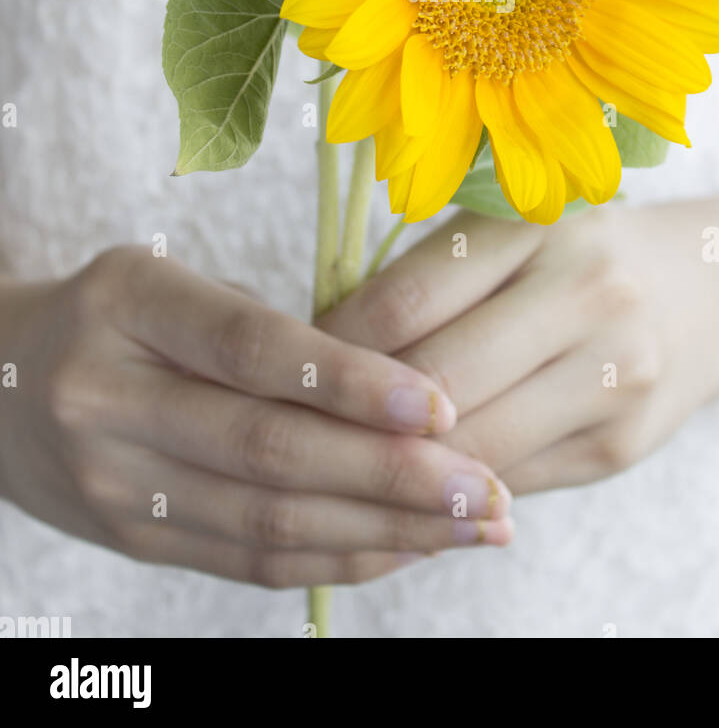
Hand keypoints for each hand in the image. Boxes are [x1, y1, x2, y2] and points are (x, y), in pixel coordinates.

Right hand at [0, 247, 512, 586]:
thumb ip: (268, 330)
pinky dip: (337, 557)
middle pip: (267, 451)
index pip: (251, 349)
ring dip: (383, 530)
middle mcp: (107, 397)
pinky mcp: (129, 540)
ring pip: (266, 521)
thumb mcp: (171, 282)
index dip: (352, 382)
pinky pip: (247, 561)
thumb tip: (406, 387)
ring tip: (473, 525)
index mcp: (128, 304)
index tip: (443, 405)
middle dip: (392, 477)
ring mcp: (112, 483)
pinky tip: (406, 547)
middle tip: (488, 489)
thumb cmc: (120, 316)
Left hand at [319, 206, 718, 492]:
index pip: (408, 298)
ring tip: (342, 465)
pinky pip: (511, 481)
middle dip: (359, 416)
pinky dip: (453, 492)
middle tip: (300, 427)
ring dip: (401, 466)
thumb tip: (320, 352)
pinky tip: (412, 490)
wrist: (707, 295)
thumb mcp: (511, 234)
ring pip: (474, 446)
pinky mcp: (620, 443)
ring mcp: (614, 372)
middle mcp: (587, 289)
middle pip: (438, 380)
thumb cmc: (572, 256)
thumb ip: (432, 281)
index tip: (291, 365)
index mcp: (539, 222)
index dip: (336, 346)